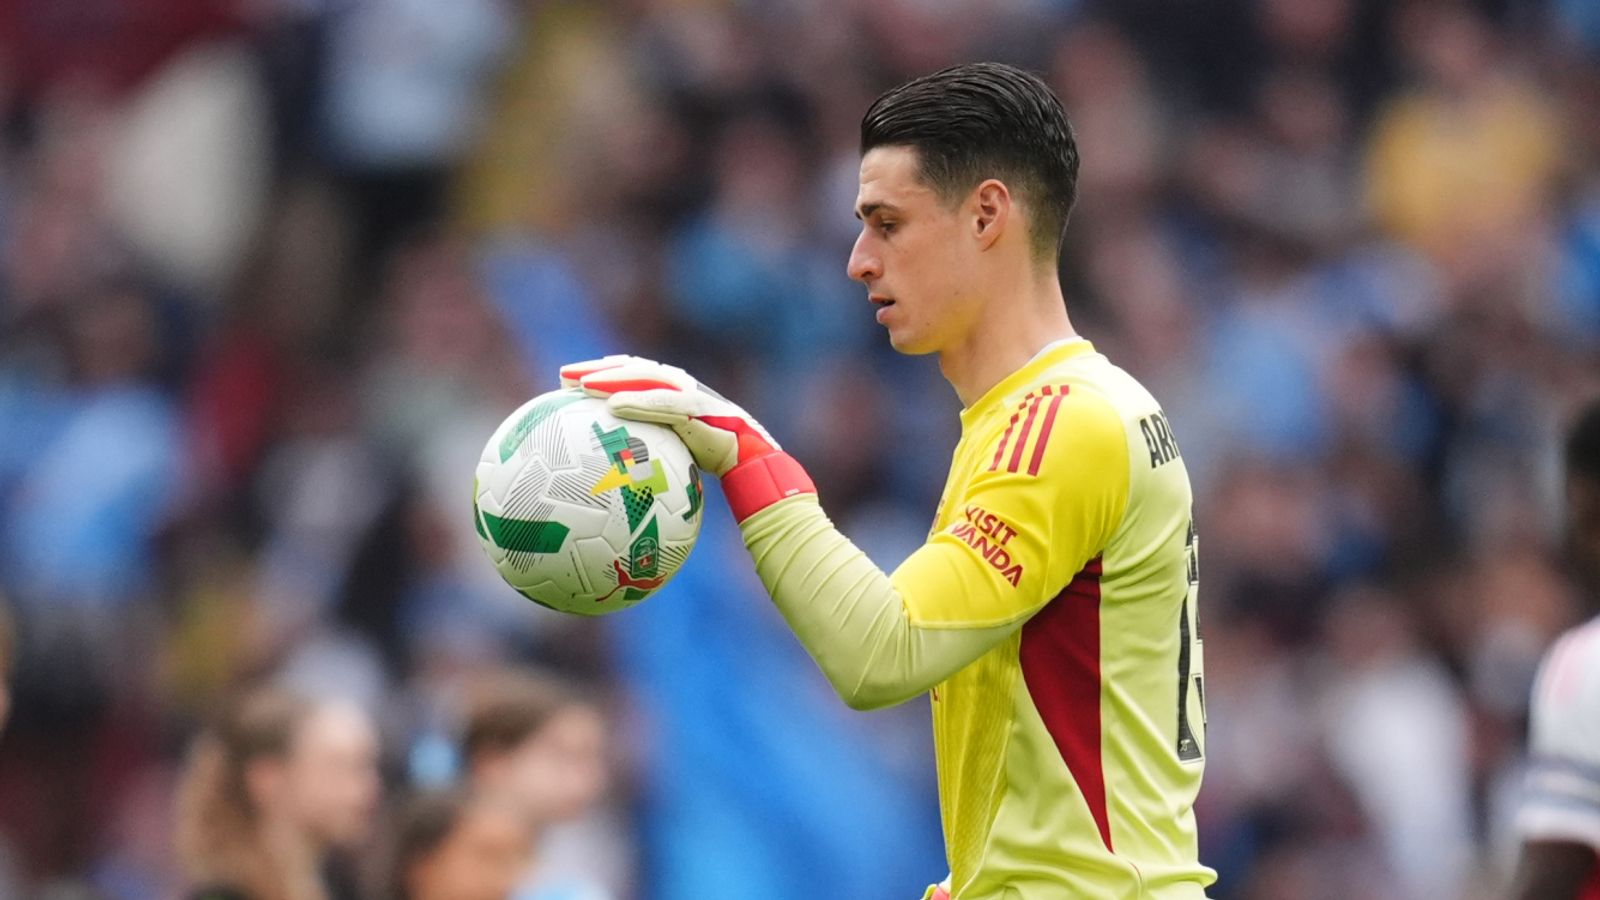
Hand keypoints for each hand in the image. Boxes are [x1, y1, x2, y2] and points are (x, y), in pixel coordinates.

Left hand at [560, 355, 814, 520]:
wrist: (758, 472)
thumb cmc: (720, 473)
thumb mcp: (677, 468)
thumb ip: (649, 465)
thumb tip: (611, 491)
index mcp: (677, 400)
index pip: (636, 378)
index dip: (604, 374)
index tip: (568, 382)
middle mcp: (685, 391)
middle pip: (636, 369)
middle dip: (600, 369)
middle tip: (564, 376)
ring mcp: (695, 396)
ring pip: (648, 376)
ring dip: (613, 377)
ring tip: (582, 385)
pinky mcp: (704, 407)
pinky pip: (666, 402)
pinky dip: (638, 401)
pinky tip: (612, 408)